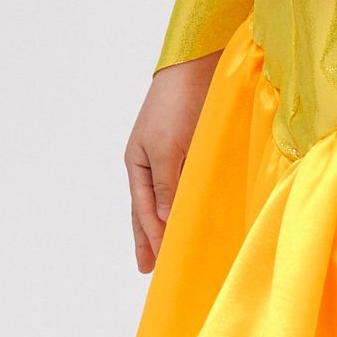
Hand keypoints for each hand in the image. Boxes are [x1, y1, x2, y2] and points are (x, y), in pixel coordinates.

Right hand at [125, 53, 220, 272]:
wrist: (197, 68)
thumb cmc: (176, 105)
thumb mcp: (166, 148)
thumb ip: (165, 185)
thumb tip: (161, 220)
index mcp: (138, 164)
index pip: (142, 211)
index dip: (148, 238)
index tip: (152, 265)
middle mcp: (152, 164)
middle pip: (147, 210)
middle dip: (148, 238)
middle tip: (148, 268)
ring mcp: (171, 157)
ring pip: (166, 200)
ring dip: (166, 224)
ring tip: (166, 250)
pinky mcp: (193, 150)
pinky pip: (187, 186)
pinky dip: (185, 204)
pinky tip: (191, 216)